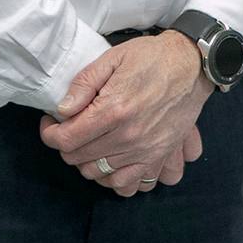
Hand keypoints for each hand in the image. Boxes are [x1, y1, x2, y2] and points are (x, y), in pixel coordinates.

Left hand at [39, 31, 210, 195]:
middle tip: (71, 128)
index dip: (50, 133)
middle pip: (77, 158)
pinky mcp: (158, 156)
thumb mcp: (113, 58)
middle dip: (66, 144)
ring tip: (89, 143)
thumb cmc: (153, 57)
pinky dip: (112, 178)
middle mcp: (128, 136)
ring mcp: (145, 150)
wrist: (192, 64)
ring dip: (86, 161)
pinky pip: (127, 185)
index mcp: (113, 110)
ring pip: (98, 174)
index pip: (65, 139)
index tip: (52, 123)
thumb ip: (84, 83)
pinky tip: (110, 161)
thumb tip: (63, 110)